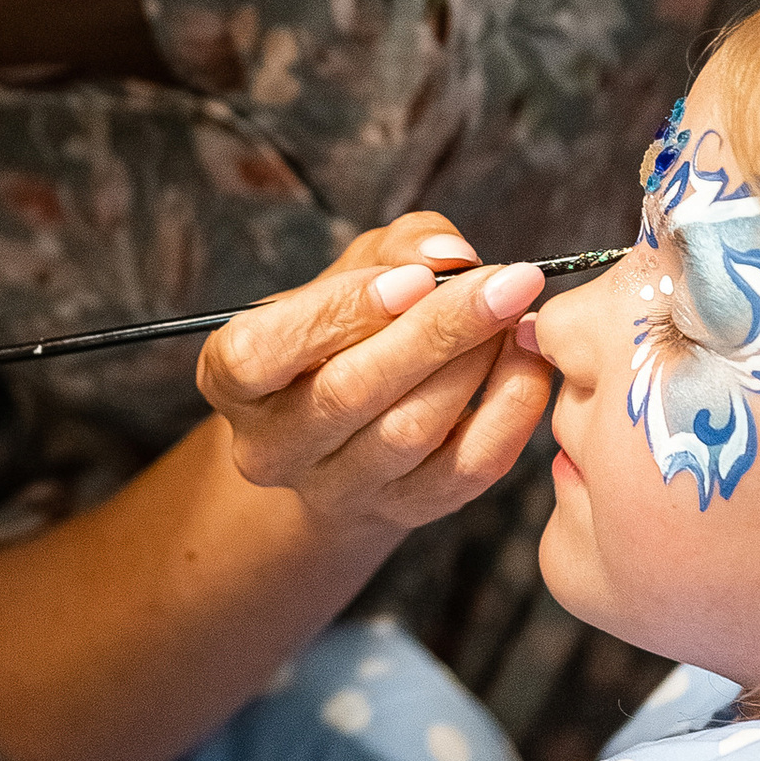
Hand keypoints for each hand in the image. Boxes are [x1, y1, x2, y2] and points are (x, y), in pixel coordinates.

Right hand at [198, 213, 553, 550]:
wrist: (350, 427)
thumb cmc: (345, 330)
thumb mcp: (352, 271)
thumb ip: (398, 248)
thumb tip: (449, 254)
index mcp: (232, 379)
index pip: (262, 351)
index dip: (341, 313)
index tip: (416, 278)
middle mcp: (271, 446)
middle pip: (349, 392)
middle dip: (437, 330)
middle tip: (507, 281)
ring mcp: (335, 489)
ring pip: (410, 431)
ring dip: (475, 364)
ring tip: (515, 312)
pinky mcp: (403, 512)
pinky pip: (465, 469)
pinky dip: (509, 411)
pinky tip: (527, 361)